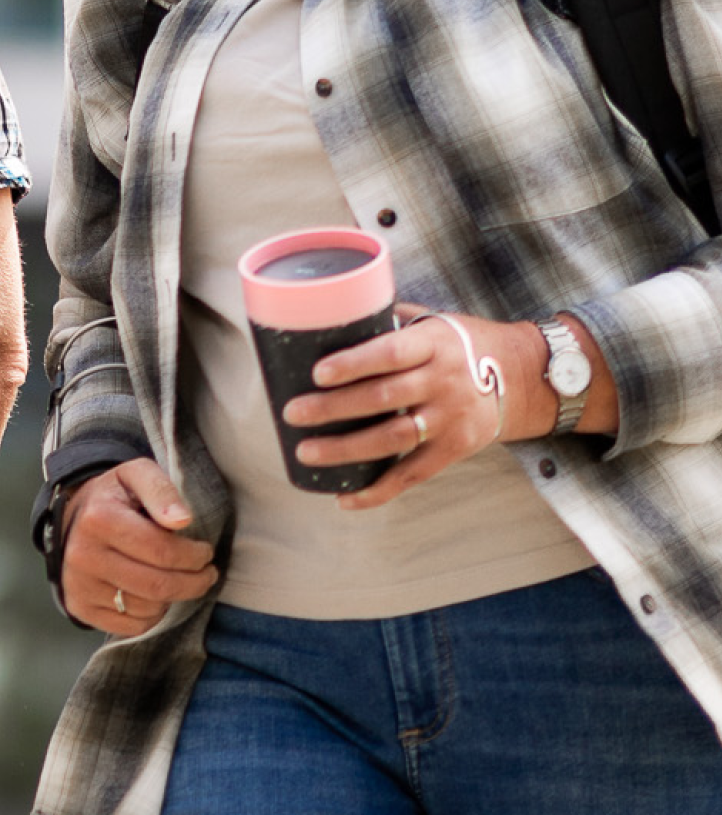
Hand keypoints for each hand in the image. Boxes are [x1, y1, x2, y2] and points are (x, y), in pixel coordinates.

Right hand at [59, 458, 218, 635]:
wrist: (73, 519)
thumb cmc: (115, 498)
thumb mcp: (136, 476)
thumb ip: (162, 491)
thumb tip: (182, 520)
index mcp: (98, 519)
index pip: (162, 552)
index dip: (194, 556)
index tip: (206, 553)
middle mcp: (83, 556)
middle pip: (157, 586)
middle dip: (194, 583)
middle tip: (207, 574)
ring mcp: (79, 585)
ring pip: (148, 608)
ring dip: (174, 597)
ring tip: (176, 578)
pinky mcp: (80, 608)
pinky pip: (133, 626)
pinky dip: (153, 614)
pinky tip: (153, 593)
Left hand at [281, 306, 585, 509]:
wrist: (522, 375)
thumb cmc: (461, 342)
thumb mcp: (434, 321)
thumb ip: (391, 322)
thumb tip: (330, 315)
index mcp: (434, 344)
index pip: (391, 354)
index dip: (354, 364)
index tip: (317, 373)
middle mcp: (444, 382)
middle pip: (384, 398)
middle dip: (334, 408)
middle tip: (292, 413)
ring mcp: (451, 419)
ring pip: (393, 439)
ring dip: (347, 450)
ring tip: (307, 453)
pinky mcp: (455, 449)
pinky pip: (413, 475)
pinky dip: (378, 490)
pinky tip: (345, 498)